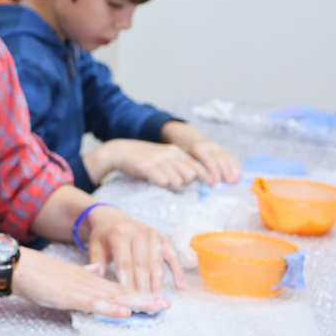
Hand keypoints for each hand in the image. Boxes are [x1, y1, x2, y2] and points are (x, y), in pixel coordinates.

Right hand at [12, 247, 167, 317]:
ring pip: (113, 296)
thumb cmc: (37, 274)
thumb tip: (97, 272)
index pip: (118, 287)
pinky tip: (125, 310)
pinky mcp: (69, 295)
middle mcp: (89, 282)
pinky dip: (111, 307)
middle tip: (168, 304)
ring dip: (136, 302)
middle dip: (146, 298)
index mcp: (88, 279)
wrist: (17, 266)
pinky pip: (93, 303)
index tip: (157, 297)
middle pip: (122, 291)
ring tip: (156, 306)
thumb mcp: (65, 275)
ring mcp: (80, 288)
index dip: (138, 292)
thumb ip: (82, 275)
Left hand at [83, 206, 185, 293]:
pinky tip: (180, 286)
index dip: (128, 282)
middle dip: (144, 287)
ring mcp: (153, 234)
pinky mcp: (164, 238)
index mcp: (120, 233)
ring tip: (158, 301)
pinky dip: (177, 272)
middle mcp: (139, 231)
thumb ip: (97, 263)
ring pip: (157, 263)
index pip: (125, 262)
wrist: (115, 220)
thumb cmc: (104, 238)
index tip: (130, 299)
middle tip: (145, 305)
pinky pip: (172, 257)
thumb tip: (100, 280)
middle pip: (143, 264)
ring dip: (159, 283)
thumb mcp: (95, 248)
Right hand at [90, 139, 212, 186]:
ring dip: (172, 183)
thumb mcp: (163, 157)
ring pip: (178, 180)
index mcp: (175, 151)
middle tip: (172, 181)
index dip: (207, 175)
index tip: (215, 184)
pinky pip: (163, 181)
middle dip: (185, 181)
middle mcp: (170, 154)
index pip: (196, 165)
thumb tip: (193, 179)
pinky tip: (153, 180)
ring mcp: (159, 159)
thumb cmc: (144, 159)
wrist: (120, 151)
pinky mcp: (148, 166)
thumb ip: (177, 165)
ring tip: (161, 179)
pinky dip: (160, 183)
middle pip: (190, 174)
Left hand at [186, 138, 241, 183]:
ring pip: (227, 158)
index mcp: (198, 147)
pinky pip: (231, 158)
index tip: (215, 182)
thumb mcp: (183, 156)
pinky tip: (239, 175)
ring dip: (232, 170)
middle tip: (228, 182)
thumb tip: (195, 181)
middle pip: (220, 159)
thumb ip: (190, 166)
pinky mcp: (224, 151)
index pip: (208, 159)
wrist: (189, 138)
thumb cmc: (184, 151)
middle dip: (225, 171)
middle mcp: (210, 146)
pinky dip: (236, 167)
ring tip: (235, 180)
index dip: (213, 170)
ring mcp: (218, 148)